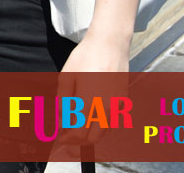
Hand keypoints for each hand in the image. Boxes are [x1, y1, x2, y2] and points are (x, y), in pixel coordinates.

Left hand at [53, 33, 128, 156]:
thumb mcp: (67, 76)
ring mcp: (117, 105)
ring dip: (91, 132)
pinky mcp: (123, 100)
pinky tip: (92, 114)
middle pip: (94, 137)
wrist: (110, 43)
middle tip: (67, 135)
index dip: (68, 140)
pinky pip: (113, 120)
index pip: (79, 132)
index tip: (59, 140)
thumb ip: (63, 101)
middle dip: (79, 140)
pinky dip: (102, 123)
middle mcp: (106, 108)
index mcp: (89, 103)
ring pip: (105, 131)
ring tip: (77, 123)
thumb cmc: (85, 57)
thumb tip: (61, 119)